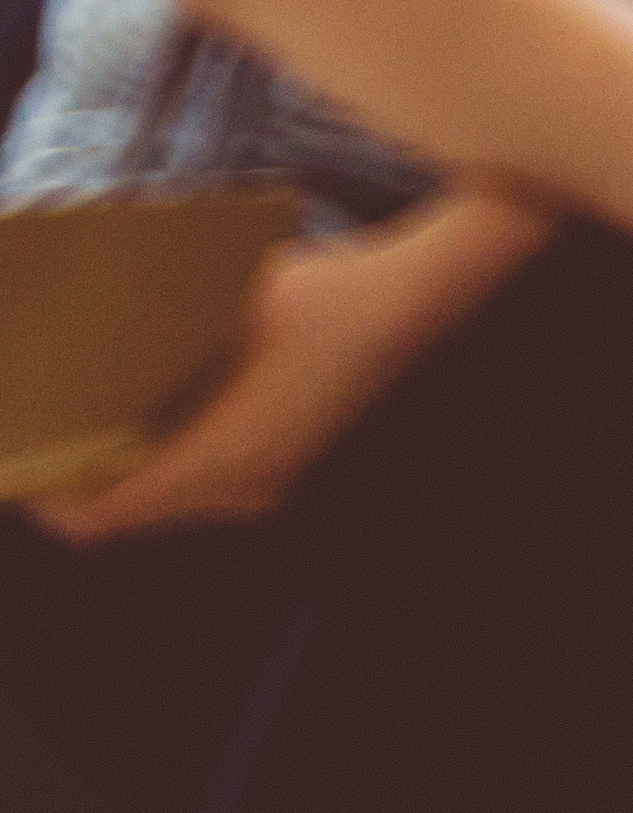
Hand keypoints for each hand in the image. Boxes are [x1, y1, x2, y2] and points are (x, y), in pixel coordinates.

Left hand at [22, 217, 482, 543]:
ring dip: (119, 471)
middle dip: (77, 480)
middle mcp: (243, 489)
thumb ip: (147, 341)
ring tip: (85, 417)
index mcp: (222, 462)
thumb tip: (76, 344)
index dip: (49, 496)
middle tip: (42, 430)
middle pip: (127, 516)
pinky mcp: (284, 462)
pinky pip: (198, 485)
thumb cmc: (319, 298)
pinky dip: (160, 461)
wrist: (413, 297)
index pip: (104, 514)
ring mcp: (269, 481)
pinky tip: (147, 410)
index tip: (18, 457)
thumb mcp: (218, 309)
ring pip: (162, 502)